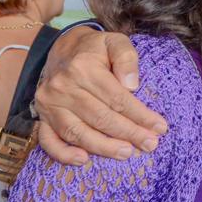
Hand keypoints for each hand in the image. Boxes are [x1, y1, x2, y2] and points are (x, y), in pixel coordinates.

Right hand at [35, 27, 167, 164]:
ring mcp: (49, 104)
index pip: (117, 98)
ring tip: (127, 153)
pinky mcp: (41, 116)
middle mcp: (63, 87)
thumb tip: (132, 85)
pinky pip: (48, 140)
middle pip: (100, 117)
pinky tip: (84, 160)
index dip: (140, 115)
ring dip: (103, 147)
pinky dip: (63, 153)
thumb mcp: (115, 41)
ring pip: (77, 132)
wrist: (62, 47)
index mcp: (83, 68)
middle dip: (129, 133)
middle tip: (150, 144)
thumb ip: (127, 58)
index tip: (159, 128)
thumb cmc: (95, 48)